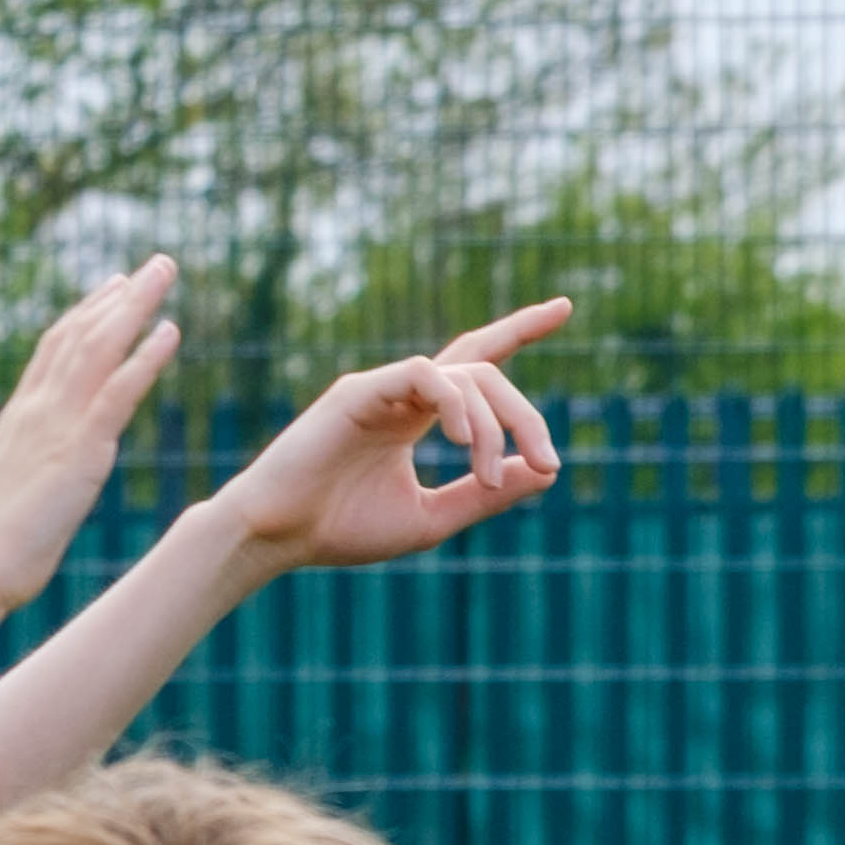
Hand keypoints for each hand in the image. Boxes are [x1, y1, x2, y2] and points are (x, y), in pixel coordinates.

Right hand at [0, 263, 186, 617]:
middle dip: (119, 295)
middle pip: (81, 333)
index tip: (115, 287)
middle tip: (155, 263)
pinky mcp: (79, 450)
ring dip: (135, 306)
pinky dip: (145, 358)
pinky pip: (117, 392)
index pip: (55, 347)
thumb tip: (53, 465)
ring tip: (166, 272)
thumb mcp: (20, 488)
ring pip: (99, 347)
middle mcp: (37, 407)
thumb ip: (39, 463)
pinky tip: (171, 331)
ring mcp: (56, 424)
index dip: (87, 313)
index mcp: (22, 414)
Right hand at [211, 301, 567, 573]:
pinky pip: (425, 373)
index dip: (519, 330)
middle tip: (548, 463)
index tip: (565, 307)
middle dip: (528, 416)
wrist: (279, 537)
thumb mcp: (434, 517)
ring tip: (486, 476)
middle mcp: (403, 394)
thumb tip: (546, 472)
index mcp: (419, 416)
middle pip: (486, 373)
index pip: (477, 362)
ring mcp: (381, 388)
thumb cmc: (342, 528)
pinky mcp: (358, 391)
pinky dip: (456, 404)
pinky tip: (461, 443)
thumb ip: (488, 494)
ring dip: (493, 427)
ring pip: (466, 376)